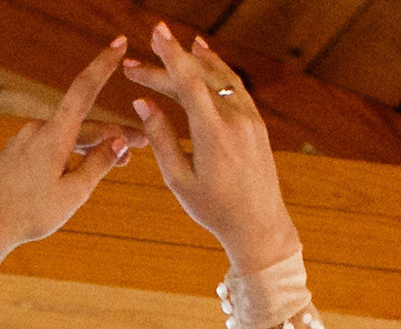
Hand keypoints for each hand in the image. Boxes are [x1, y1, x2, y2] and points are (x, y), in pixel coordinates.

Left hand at [0, 40, 136, 263]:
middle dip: (113, 135)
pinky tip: (77, 169)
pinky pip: (50, 146)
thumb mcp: (73, 194)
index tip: (120, 43)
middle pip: (84, 125)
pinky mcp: (17, 150)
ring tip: (118, 162)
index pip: (84, 88)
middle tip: (141, 145)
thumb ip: (98, 164)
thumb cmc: (31, 215)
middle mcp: (39, 129)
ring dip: (92, 147)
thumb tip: (118, 143)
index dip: (104, 64)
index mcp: (54, 135)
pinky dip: (69, 153)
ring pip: (67, 137)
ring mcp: (26, 138)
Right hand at [123, 22, 295, 270]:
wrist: (258, 224)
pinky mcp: (256, 121)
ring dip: (195, 58)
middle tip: (142, 56)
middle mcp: (234, 119)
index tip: (156, 32)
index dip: (170, 55)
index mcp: (213, 135)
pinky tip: (206, 58)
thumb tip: (142, 102)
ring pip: (219, 76)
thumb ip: (160, 138)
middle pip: (198, 77)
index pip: (189, 82)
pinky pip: (235, 85)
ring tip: (175, 43)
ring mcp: (249, 117)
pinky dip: (218, 69)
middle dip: (169, 62)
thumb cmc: (214, 209)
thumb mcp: (179, 180)